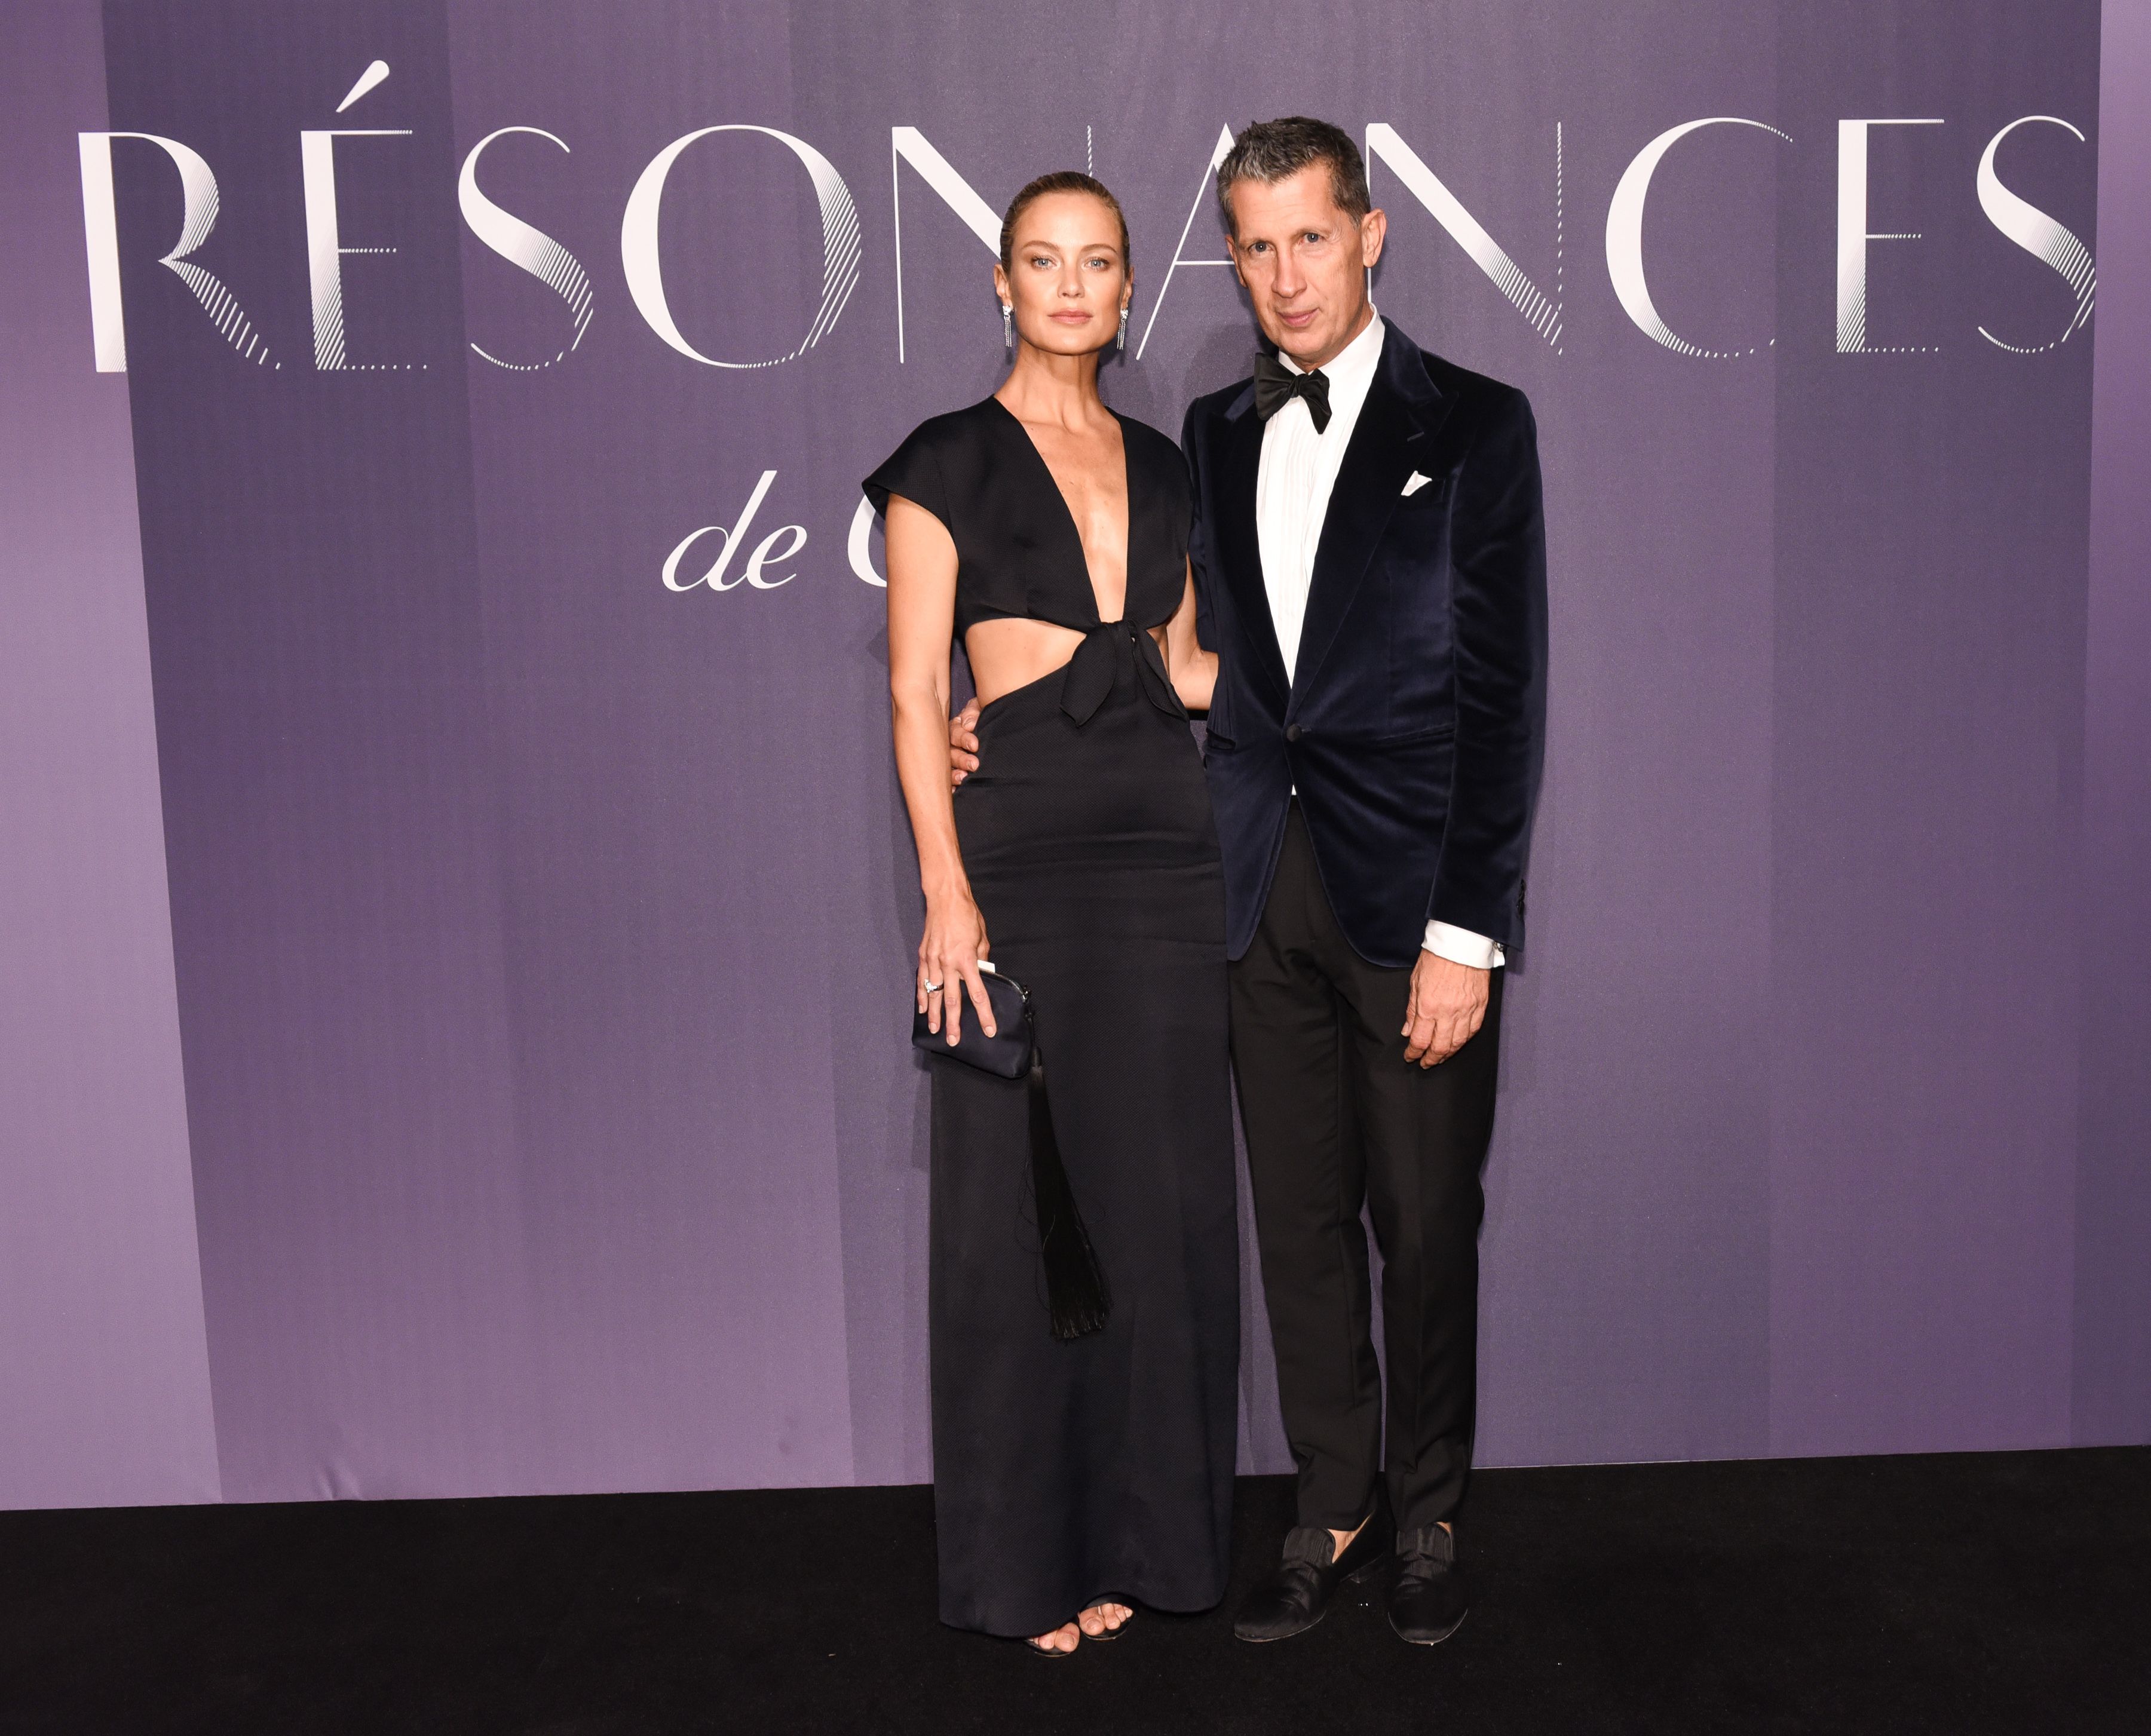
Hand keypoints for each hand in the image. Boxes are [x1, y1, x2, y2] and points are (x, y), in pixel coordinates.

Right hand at [919, 894, 993, 1045]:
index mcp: (966, 960)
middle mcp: (948, 963)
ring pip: (933, 993)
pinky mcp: (923, 955)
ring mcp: (933, 960)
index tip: (988, 1029)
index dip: (984, 1014)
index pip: (977, 994)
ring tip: (935, 1030)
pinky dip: (922, 995)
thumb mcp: (982, 937)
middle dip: (953, 1023)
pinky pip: (922, 980)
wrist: (945, 898)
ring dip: (933, 1014)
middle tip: (953, 1041)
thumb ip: (981, 958)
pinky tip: (922, 1008)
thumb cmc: (967, 915)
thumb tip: (982, 973)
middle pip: (951, 1000)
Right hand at [948, 698, 980, 787]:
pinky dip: (951, 788)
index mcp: (955, 728)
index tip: (975, 745)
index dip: (963, 739)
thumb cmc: (985, 715)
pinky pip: (949, 782)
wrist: (996, 726)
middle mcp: (950, 745)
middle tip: (974, 765)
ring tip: (963, 779)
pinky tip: (954, 793)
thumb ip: (974, 712)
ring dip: (954, 774)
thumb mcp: (980, 707)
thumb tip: (969, 725)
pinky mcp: (955, 773)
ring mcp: (951, 761)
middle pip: (950, 752)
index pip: (955, 732)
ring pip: (948, 768)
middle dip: (961, 759)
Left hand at [1401, 951, 1488, 1067]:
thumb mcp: (1415, 982)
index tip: (1410, 1057)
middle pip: (1440, 1047)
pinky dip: (1464, 1041)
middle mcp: (1449, 1013)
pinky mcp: (1481, 1006)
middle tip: (1425, 1063)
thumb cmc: (1436, 957)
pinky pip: (1473, 1030)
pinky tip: (1458, 1044)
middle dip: (1431, 1059)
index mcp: (1429, 1007)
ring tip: (1440, 1057)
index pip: (1420, 1040)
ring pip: (1458, 1043)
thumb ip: (1412, 1009)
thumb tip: (1408, 1030)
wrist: (1462, 942)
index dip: (1414, 1053)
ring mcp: (1467, 1010)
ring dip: (1448, 1054)